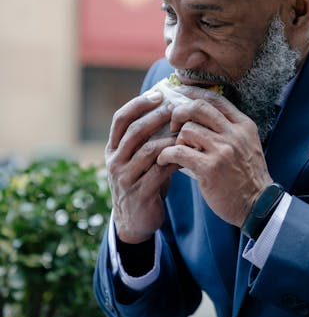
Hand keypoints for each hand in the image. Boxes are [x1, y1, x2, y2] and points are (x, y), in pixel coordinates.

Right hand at [106, 89, 178, 243]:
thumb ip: (145, 140)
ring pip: (148, 150)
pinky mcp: (139, 194)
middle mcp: (114, 162)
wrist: (134, 223)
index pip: (120, 119)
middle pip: (134, 131)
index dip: (138, 104)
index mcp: (112, 149)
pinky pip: (159, 171)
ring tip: (186, 130)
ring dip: (169, 138)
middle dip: (157, 116)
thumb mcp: (137, 160)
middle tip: (177, 107)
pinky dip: (175, 160)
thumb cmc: (141, 182)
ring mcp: (125, 179)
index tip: (158, 94)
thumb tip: (168, 107)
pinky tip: (188, 153)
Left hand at [156, 87, 272, 226]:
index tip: (177, 95)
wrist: (258, 205)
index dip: (192, 94)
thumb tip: (197, 114)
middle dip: (180, 112)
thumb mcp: (246, 145)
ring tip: (176, 151)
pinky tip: (164, 161)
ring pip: (187, 129)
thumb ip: (228, 129)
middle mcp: (234, 133)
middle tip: (172, 125)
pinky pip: (178, 152)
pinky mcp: (210, 168)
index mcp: (243, 125)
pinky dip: (166, 155)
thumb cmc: (246, 176)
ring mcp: (223, 150)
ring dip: (176, 139)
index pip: (215, 99)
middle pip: (198, 107)